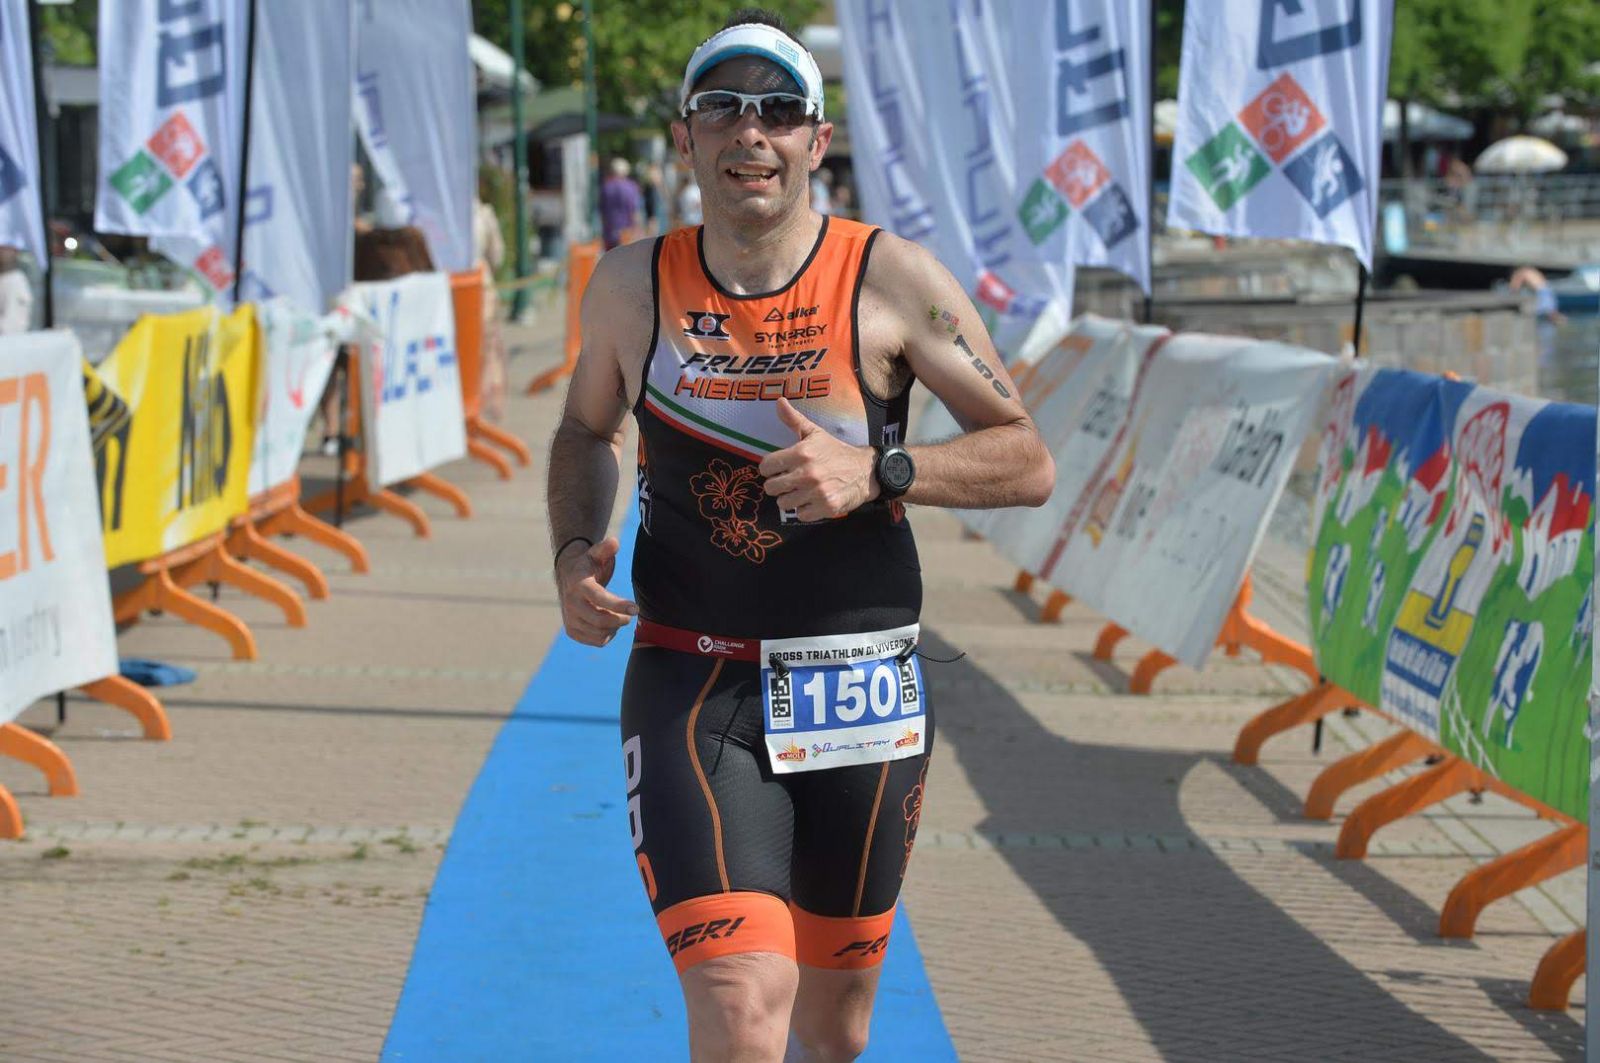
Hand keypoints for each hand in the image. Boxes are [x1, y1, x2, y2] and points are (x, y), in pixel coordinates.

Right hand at [555, 536, 638, 645]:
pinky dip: (608, 636)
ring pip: (599, 633)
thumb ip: (605, 548)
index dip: (618, 605)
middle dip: (620, 619)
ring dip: (615, 627)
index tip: (636, 608)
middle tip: (631, 612)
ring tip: (619, 616)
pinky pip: (596, 641)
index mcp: (579, 584)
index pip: (599, 598)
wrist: (568, 578)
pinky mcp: (572, 631)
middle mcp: (571, 603)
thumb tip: (615, 542)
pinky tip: (610, 624)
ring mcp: (570, 619)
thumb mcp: (596, 553)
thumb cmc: (588, 564)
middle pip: (599, 620)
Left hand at [758, 398, 877, 521]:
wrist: (865, 471)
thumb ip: (794, 420)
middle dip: (778, 485)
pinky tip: (813, 500)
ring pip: (784, 503)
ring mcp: (816, 492)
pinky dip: (805, 510)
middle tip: (789, 481)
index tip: (778, 468)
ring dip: (790, 498)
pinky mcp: (825, 508)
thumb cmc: (836, 451)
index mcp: (801, 453)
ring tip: (801, 491)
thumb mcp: (816, 433)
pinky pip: (800, 515)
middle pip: (771, 488)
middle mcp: (807, 473)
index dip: (769, 468)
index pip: (766, 466)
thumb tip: (779, 401)